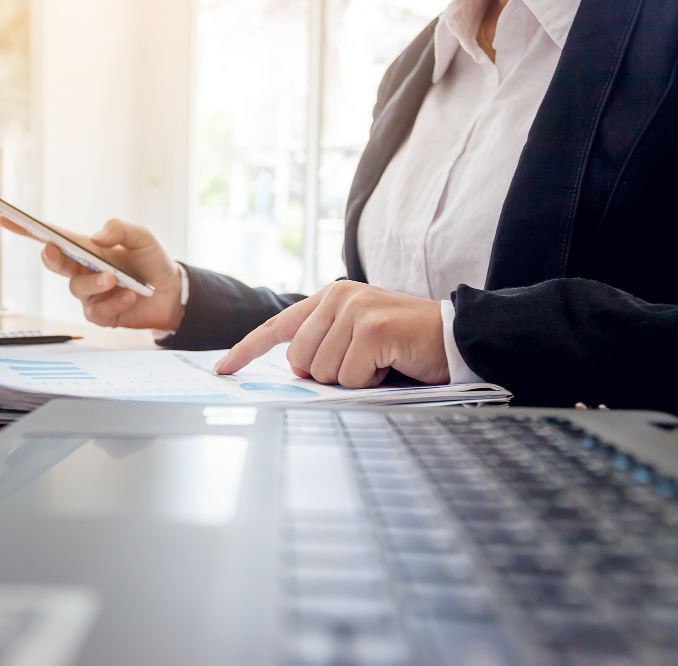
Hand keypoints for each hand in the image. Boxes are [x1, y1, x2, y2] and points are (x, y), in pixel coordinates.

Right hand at [0, 216, 183, 329]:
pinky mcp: (101, 315)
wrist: (173, 294)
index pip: (52, 236)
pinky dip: (115, 302)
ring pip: (77, 288)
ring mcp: (90, 295)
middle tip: (55, 250)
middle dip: (52, 256)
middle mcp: (82, 271)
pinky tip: (131, 296)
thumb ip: (120, 229)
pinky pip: (97, 311)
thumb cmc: (153, 262)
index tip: (6, 217)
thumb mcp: (143, 238)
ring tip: (116, 279)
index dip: (27, 228)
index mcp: (87, 248)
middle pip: (54, 263)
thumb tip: (96, 236)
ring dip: (95, 282)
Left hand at [213, 281, 449, 387]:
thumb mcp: (356, 339)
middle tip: (363, 364)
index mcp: (328, 298)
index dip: (246, 350)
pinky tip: (391, 363)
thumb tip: (294, 372)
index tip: (222, 370)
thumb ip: (323, 345)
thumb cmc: (403, 345)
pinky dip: (372, 381)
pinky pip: (350, 377)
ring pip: (324, 373)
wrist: (455, 336)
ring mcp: (354, 309)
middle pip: (299, 361)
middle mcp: (337, 297)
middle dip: (328, 375)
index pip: (277, 327)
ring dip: (354, 378)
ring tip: (381, 360)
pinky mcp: (372, 327)